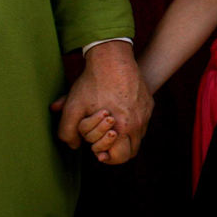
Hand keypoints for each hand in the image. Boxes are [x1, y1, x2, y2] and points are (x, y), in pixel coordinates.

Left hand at [53, 41, 153, 163]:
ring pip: (138, 136)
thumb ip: (67, 131)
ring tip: (109, 126)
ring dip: (124, 137)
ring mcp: (146, 113)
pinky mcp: (149, 103)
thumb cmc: (93, 83)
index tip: (97, 151)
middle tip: (103, 142)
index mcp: (123, 128)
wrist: (113, 58)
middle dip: (117, 151)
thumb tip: (73, 145)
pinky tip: (117, 111)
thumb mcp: (72, 107)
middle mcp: (139, 123)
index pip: (122, 157)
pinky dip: (131, 123)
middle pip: (132, 151)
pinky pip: (142, 121)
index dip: (107, 157)